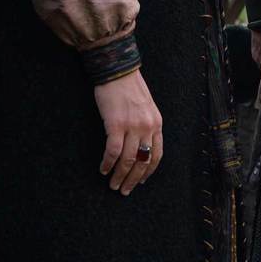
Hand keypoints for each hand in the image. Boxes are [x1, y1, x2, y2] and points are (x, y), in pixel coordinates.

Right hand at [94, 70, 163, 194]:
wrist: (117, 71)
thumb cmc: (129, 88)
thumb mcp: (146, 107)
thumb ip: (146, 125)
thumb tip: (140, 145)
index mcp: (156, 124)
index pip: (157, 155)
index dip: (149, 171)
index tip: (142, 181)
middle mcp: (147, 127)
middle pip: (143, 161)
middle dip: (133, 179)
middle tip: (125, 190)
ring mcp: (132, 126)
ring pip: (128, 160)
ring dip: (120, 176)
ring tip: (113, 185)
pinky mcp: (115, 124)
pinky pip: (112, 151)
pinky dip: (108, 163)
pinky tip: (103, 169)